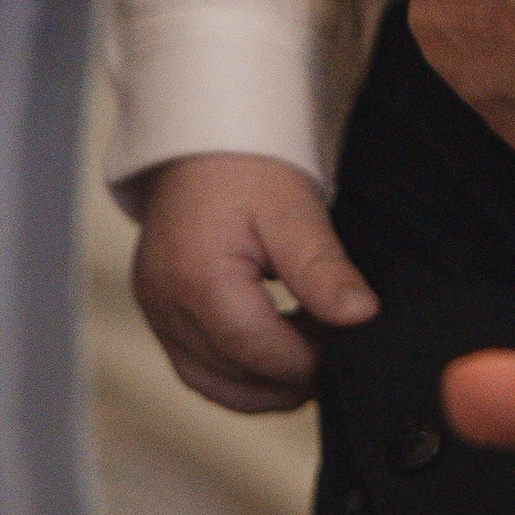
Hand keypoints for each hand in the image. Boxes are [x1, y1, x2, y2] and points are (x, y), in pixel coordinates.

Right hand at [130, 151, 376, 412]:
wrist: (201, 131)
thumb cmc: (244, 161)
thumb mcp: (294, 207)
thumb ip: (323, 269)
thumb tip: (360, 317)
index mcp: (198, 278)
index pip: (258, 353)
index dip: (308, 363)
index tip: (345, 345)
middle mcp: (165, 301)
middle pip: (235, 377)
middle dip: (289, 373)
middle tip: (332, 343)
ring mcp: (155, 309)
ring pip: (213, 383)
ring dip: (264, 380)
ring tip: (307, 345)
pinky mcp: (157, 309)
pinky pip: (197, 366)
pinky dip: (238, 370)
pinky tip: (275, 344)